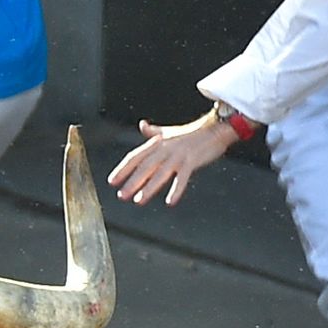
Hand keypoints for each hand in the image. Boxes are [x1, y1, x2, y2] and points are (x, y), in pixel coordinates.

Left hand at [108, 114, 234, 205]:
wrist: (215, 129)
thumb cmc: (192, 133)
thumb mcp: (169, 132)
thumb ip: (153, 132)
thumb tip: (142, 125)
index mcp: (157, 143)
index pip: (135, 156)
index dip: (122, 169)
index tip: (112, 181)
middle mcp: (165, 149)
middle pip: (145, 167)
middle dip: (132, 182)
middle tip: (122, 195)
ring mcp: (178, 155)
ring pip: (160, 174)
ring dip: (148, 188)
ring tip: (138, 200)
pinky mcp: (192, 161)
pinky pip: (182, 178)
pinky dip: (176, 190)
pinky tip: (170, 202)